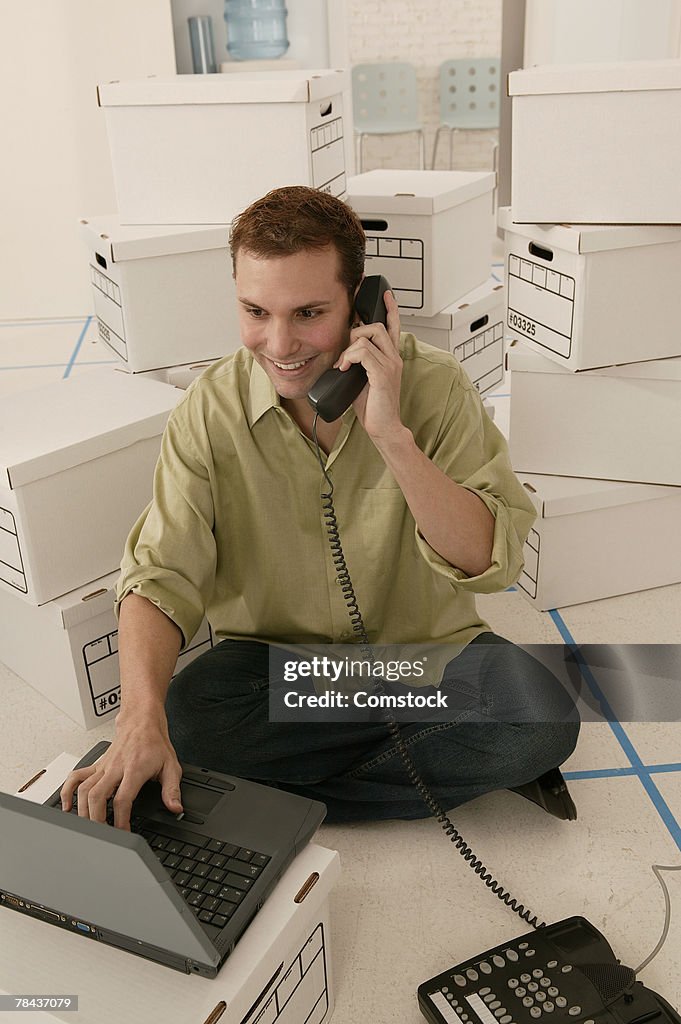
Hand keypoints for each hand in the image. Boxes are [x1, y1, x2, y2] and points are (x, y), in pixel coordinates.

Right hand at [59, 708, 182, 830]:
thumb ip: (172, 789)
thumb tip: (176, 808)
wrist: (142, 721)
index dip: (121, 820)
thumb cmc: (155, 742)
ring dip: (83, 810)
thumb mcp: (171, 765)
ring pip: (84, 789)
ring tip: (88, 827)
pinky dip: (68, 792)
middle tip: (102, 835)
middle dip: (97, 820)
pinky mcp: (96, 764)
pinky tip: (67, 806)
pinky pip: (75, 777)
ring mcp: (103, 766)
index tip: (123, 833)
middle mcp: (115, 767)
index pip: (122, 799)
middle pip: (97, 796)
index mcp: (134, 769)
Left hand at [336, 289, 402, 440]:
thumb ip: (358, 363)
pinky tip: (344, 369)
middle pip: (377, 325)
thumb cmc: (374, 407)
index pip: (394, 326)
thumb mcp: (362, 379)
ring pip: (368, 336)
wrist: (384, 428)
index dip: (391, 308)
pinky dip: (349, 357)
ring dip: (349, 348)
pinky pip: (363, 352)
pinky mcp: (383, 374)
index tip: (386, 294)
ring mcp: (390, 365)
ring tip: (343, 365)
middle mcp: (394, 358)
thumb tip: (343, 354)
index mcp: (391, 357)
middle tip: (345, 353)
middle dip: (355, 331)